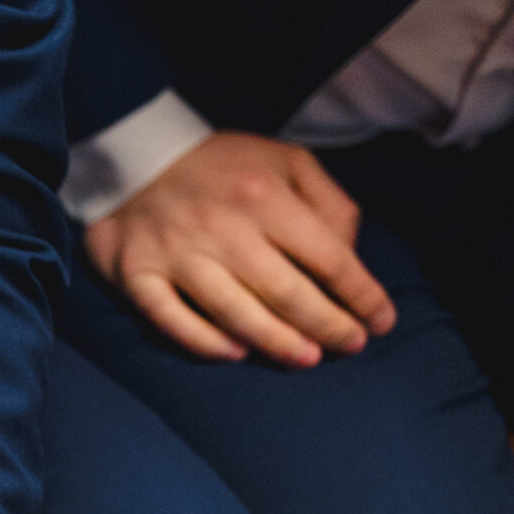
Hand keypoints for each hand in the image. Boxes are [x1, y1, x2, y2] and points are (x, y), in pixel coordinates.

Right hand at [86, 130, 396, 367]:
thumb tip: (349, 256)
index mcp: (264, 196)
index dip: (361, 295)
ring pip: (233, 313)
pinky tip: (236, 353)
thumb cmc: (222, 164)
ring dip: (276, 342)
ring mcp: (175, 255)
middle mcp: (222, 229)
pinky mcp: (136, 274)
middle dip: (327, 326)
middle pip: (286, 293)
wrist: (132, 154)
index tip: (381, 320)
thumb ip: (327, 203)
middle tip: (350, 346)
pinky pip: (172, 320)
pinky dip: (205, 343)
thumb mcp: (288, 161)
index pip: (328, 258)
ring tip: (307, 359)